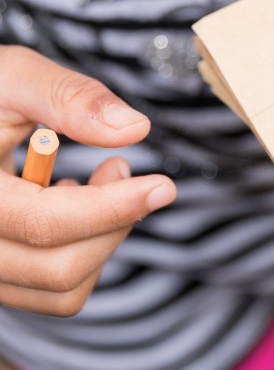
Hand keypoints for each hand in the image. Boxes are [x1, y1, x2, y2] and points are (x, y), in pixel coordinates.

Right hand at [0, 46, 176, 315]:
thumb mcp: (14, 77)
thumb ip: (69, 98)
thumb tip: (135, 128)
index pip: (45, 224)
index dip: (112, 207)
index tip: (162, 186)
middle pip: (60, 269)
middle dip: (111, 221)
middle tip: (117, 167)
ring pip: (63, 289)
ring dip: (100, 239)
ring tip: (91, 184)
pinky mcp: (2, 276)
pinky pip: (54, 292)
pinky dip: (82, 254)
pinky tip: (67, 205)